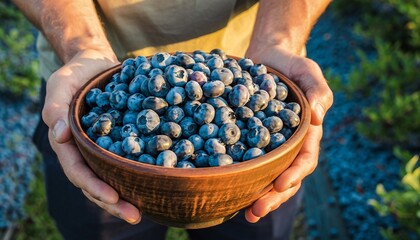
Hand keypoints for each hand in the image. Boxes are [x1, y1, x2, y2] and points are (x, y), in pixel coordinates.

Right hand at [42, 48, 141, 223]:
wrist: (97, 62)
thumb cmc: (76, 73)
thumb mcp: (61, 84)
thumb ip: (56, 107)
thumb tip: (59, 135)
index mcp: (69, 143)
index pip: (78, 171)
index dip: (94, 186)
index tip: (113, 196)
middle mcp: (88, 150)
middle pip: (98, 182)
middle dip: (114, 201)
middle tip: (136, 215)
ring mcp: (106, 146)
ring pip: (115, 176)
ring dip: (130, 193)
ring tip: (149, 207)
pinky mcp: (124, 139)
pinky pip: (132, 158)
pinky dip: (142, 171)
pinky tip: (160, 181)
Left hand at [244, 45, 332, 221]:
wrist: (268, 58)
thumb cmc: (292, 66)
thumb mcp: (309, 72)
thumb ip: (318, 92)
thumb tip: (318, 117)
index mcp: (306, 134)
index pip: (303, 159)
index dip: (293, 175)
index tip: (279, 186)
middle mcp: (287, 145)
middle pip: (284, 176)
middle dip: (272, 196)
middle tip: (255, 211)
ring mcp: (267, 144)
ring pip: (264, 174)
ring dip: (255, 194)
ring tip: (242, 213)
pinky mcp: (247, 139)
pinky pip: (243, 159)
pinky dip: (237, 175)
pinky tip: (224, 187)